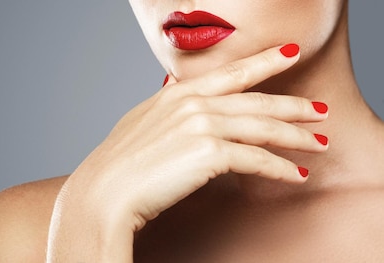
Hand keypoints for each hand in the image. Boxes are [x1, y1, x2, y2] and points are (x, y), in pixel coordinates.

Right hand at [46, 44, 327, 261]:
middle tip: (319, 110)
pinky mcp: (210, 153)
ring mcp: (202, 125)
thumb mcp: (139, 121)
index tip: (289, 54)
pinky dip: (279, 168)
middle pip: (256, 101)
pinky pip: (256, 159)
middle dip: (293, 105)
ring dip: (296, 137)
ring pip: (263, 128)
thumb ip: (164, 102)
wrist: (105, 192)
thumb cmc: (118, 164)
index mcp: (176, 93)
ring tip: (319, 143)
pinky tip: (295, 174)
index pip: (230, 73)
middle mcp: (193, 103)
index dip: (263, 62)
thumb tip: (176, 85)